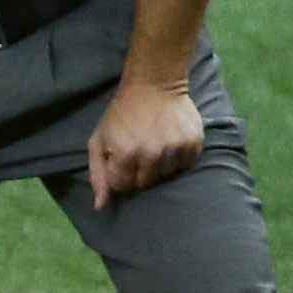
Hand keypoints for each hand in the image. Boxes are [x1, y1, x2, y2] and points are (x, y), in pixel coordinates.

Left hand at [85, 74, 211, 208]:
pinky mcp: (194, 143)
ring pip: (167, 176)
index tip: (121, 161)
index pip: (123, 187)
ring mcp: (175, 149)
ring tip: (155, 146)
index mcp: (126, 155)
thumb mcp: (98, 140)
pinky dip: (178, 159)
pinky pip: (185, 165)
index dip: (120, 176)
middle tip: (138, 152)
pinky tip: (170, 143)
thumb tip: (100, 207)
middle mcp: (153, 155)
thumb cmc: (121, 114)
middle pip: (146, 184)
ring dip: (159, 166)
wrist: (154, 86)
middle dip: (139, 173)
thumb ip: (98, 174)